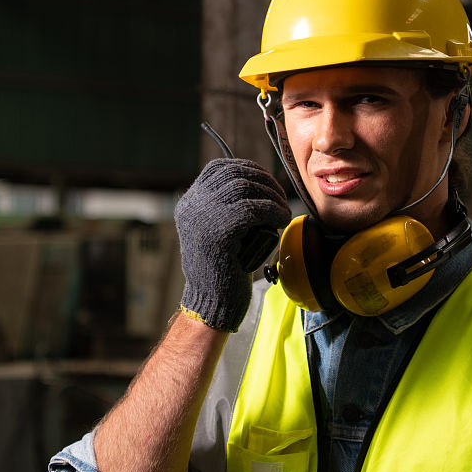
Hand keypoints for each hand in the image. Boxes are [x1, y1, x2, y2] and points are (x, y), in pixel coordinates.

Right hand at [174, 158, 290, 330]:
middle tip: (281, 197)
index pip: (217, 168)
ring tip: (283, 210)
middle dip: (264, 181)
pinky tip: (282, 219)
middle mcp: (191, 207)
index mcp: (189, 204)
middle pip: (234, 175)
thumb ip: (228, 208)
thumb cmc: (224, 271)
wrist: (212, 303)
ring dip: (271, 195)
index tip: (266, 181)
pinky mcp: (217, 233)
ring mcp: (201, 218)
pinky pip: (252, 209)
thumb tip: (259, 184)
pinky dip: (273, 211)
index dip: (247, 168)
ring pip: (244, 188)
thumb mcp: (219, 231)